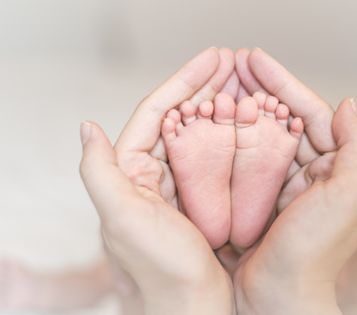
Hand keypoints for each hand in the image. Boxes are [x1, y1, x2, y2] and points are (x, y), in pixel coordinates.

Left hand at [79, 48, 235, 314]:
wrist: (191, 310)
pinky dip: (233, 139)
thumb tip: (86, 127)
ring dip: (222, 108)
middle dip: (207, 88)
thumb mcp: (121, 219)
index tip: (213, 58)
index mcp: (130, 174)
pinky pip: (219, 161)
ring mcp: (182, 187)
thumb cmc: (158, 271)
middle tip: (234, 64)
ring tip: (246, 85)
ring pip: (202, 136)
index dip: (184, 81)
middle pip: (182, 118)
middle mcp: (153, 176)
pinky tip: (251, 124)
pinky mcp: (205, 200)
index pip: (156, 113)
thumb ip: (99, 172)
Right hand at [232, 49, 356, 314]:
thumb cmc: (315, 251)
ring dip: (241, 110)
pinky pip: (242, 160)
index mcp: (336, 167)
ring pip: (260, 136)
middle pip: (282, 119)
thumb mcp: (348, 195)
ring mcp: (281, 184)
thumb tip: (347, 103)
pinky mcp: (256, 198)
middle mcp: (310, 172)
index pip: (309, 111)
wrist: (278, 297)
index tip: (254, 59)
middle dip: (258, 90)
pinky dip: (229, 140)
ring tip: (218, 85)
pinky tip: (210, 121)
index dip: (283, 82)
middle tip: (232, 65)